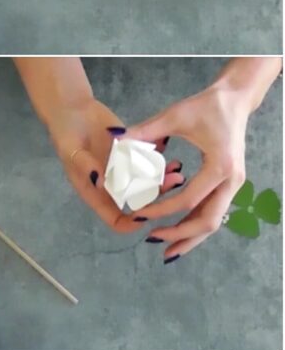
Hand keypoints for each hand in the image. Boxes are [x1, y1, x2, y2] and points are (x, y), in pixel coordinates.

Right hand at [48, 99, 183, 233]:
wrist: (72, 107)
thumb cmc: (65, 131)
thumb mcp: (70, 149)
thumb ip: (86, 165)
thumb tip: (101, 183)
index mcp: (94, 191)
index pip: (114, 218)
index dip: (130, 223)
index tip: (147, 216)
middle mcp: (112, 184)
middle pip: (137, 202)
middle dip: (155, 197)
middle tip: (172, 183)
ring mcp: (123, 168)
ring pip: (146, 183)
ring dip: (162, 180)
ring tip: (176, 170)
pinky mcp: (130, 152)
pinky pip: (148, 162)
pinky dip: (160, 162)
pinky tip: (171, 156)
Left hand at [124, 85, 249, 260]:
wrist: (234, 100)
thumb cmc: (205, 106)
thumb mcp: (173, 116)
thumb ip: (145, 130)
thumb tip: (116, 139)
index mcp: (220, 166)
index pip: (188, 199)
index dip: (162, 209)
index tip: (139, 214)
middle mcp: (232, 181)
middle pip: (208, 221)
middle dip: (180, 234)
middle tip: (152, 241)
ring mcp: (234, 185)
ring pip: (214, 221)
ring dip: (190, 236)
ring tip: (166, 249)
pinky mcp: (229, 183)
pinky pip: (213, 210)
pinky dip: (196, 223)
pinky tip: (177, 229)